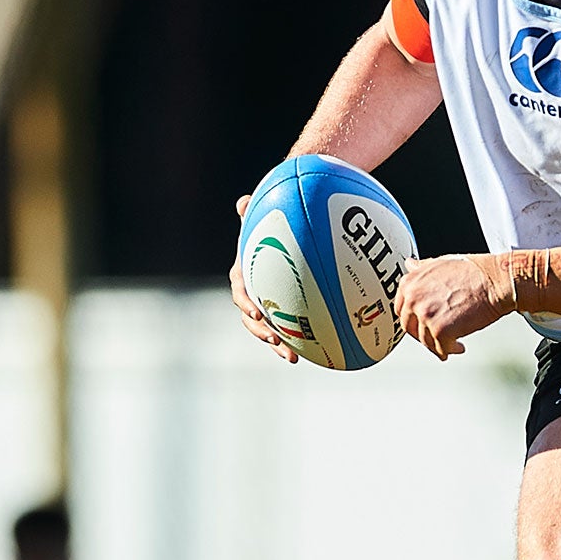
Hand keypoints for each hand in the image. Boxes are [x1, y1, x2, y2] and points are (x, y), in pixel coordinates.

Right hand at [230, 193, 297, 361]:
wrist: (286, 232)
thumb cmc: (274, 221)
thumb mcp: (264, 216)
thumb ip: (256, 211)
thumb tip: (243, 201)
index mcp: (245, 271)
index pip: (240, 289)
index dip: (246, 302)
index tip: (258, 311)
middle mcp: (254, 290)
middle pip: (251, 317)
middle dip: (261, 332)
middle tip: (274, 341)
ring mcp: (269, 302)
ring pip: (269, 328)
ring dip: (278, 345)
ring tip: (293, 358)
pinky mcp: (286, 309)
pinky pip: (290, 328)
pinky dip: (300, 341)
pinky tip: (320, 351)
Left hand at [396, 254, 510, 359]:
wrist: (495, 281)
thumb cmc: (475, 271)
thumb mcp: (441, 263)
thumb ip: (422, 268)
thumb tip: (410, 265)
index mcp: (411, 282)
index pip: (400, 309)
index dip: (412, 319)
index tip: (421, 324)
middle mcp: (413, 298)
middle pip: (410, 328)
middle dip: (423, 335)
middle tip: (436, 337)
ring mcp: (425, 315)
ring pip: (425, 340)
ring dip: (438, 345)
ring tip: (452, 343)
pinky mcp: (440, 330)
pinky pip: (440, 348)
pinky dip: (449, 350)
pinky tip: (458, 347)